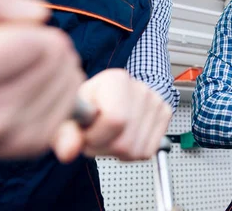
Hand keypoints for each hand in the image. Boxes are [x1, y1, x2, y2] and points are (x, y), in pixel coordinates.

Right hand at [0, 0, 85, 158]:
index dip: (21, 26)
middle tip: (3, 52)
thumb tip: (39, 15)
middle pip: (57, 57)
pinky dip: (60, 88)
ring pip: (71, 79)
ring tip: (12, 69)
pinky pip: (74, 103)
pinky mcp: (27, 147)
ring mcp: (5, 141)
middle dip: (40, 42)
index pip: (30, 45)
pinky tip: (27, 87)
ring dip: (53, 65)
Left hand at [52, 69, 172, 162]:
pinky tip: (124, 137)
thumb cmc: (90, 103)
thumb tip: (68, 151)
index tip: (86, 132)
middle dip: (104, 147)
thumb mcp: (71, 113)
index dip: (95, 136)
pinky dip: (133, 151)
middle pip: (124, 142)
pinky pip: (148, 150)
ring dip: (118, 151)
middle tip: (96, 135)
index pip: (115, 121)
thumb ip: (65, 132)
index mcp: (115, 80)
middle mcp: (140, 88)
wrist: (112, 93)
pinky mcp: (165, 114)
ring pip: (136, 150)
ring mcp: (155, 101)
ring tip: (109, 135)